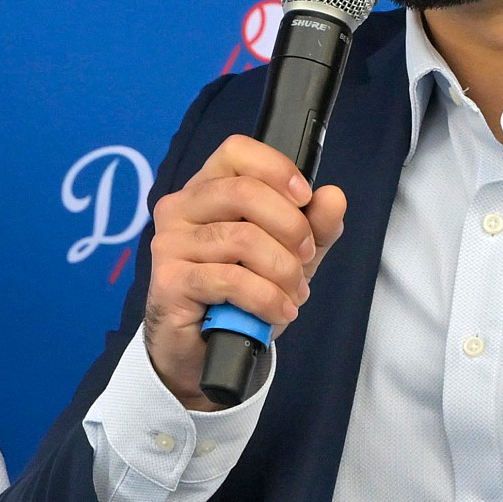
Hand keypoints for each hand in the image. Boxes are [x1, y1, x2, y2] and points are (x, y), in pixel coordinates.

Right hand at [144, 135, 346, 408]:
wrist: (203, 350)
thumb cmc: (241, 295)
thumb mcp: (289, 257)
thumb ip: (314, 227)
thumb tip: (333, 196)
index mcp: (207, 190)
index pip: (236, 151)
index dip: (276, 168)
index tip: (304, 199)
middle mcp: (180, 208)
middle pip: (243, 191)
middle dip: (291, 226)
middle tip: (305, 258)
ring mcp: (169, 243)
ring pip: (242, 239)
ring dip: (283, 271)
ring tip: (294, 294)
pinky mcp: (169, 280)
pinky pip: (229, 279)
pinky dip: (265, 297)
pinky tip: (278, 311)